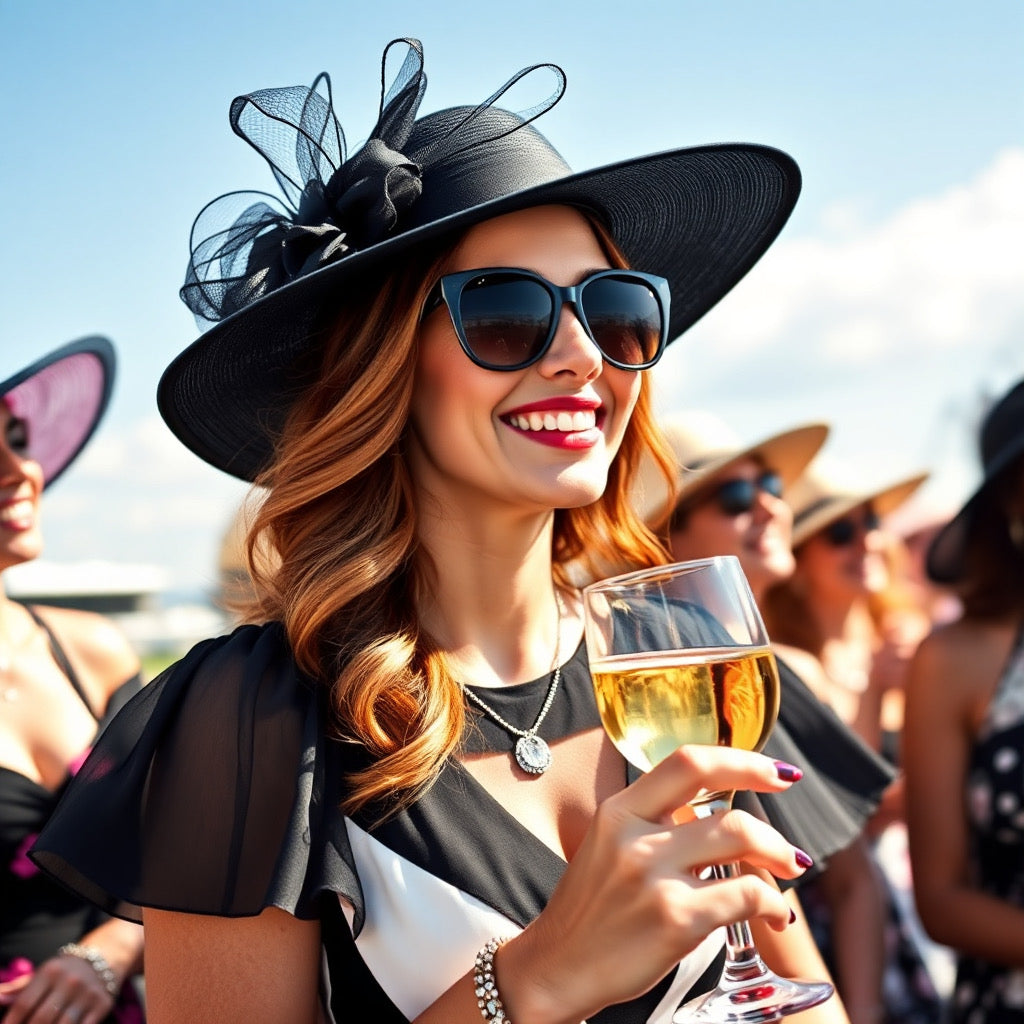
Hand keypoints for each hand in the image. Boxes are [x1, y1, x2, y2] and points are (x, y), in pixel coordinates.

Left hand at [0, 953, 114, 1023]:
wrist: (103, 961)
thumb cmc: (64, 973)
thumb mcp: (43, 974)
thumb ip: (18, 989)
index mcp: (51, 972)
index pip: (24, 1003)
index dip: (11, 1022)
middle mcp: (70, 981)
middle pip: (40, 1018)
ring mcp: (88, 994)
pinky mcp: (102, 1005)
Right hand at [500, 745, 810, 1022]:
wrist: (558, 966)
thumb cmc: (591, 910)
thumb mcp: (609, 845)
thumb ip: (653, 822)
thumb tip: (716, 813)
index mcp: (620, 810)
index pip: (687, 763)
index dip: (742, 760)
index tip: (776, 771)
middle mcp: (636, 836)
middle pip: (727, 809)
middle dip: (773, 826)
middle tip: (792, 849)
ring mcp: (655, 877)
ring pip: (741, 842)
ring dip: (779, 857)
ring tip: (789, 874)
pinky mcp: (675, 920)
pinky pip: (746, 896)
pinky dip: (774, 904)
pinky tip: (775, 916)